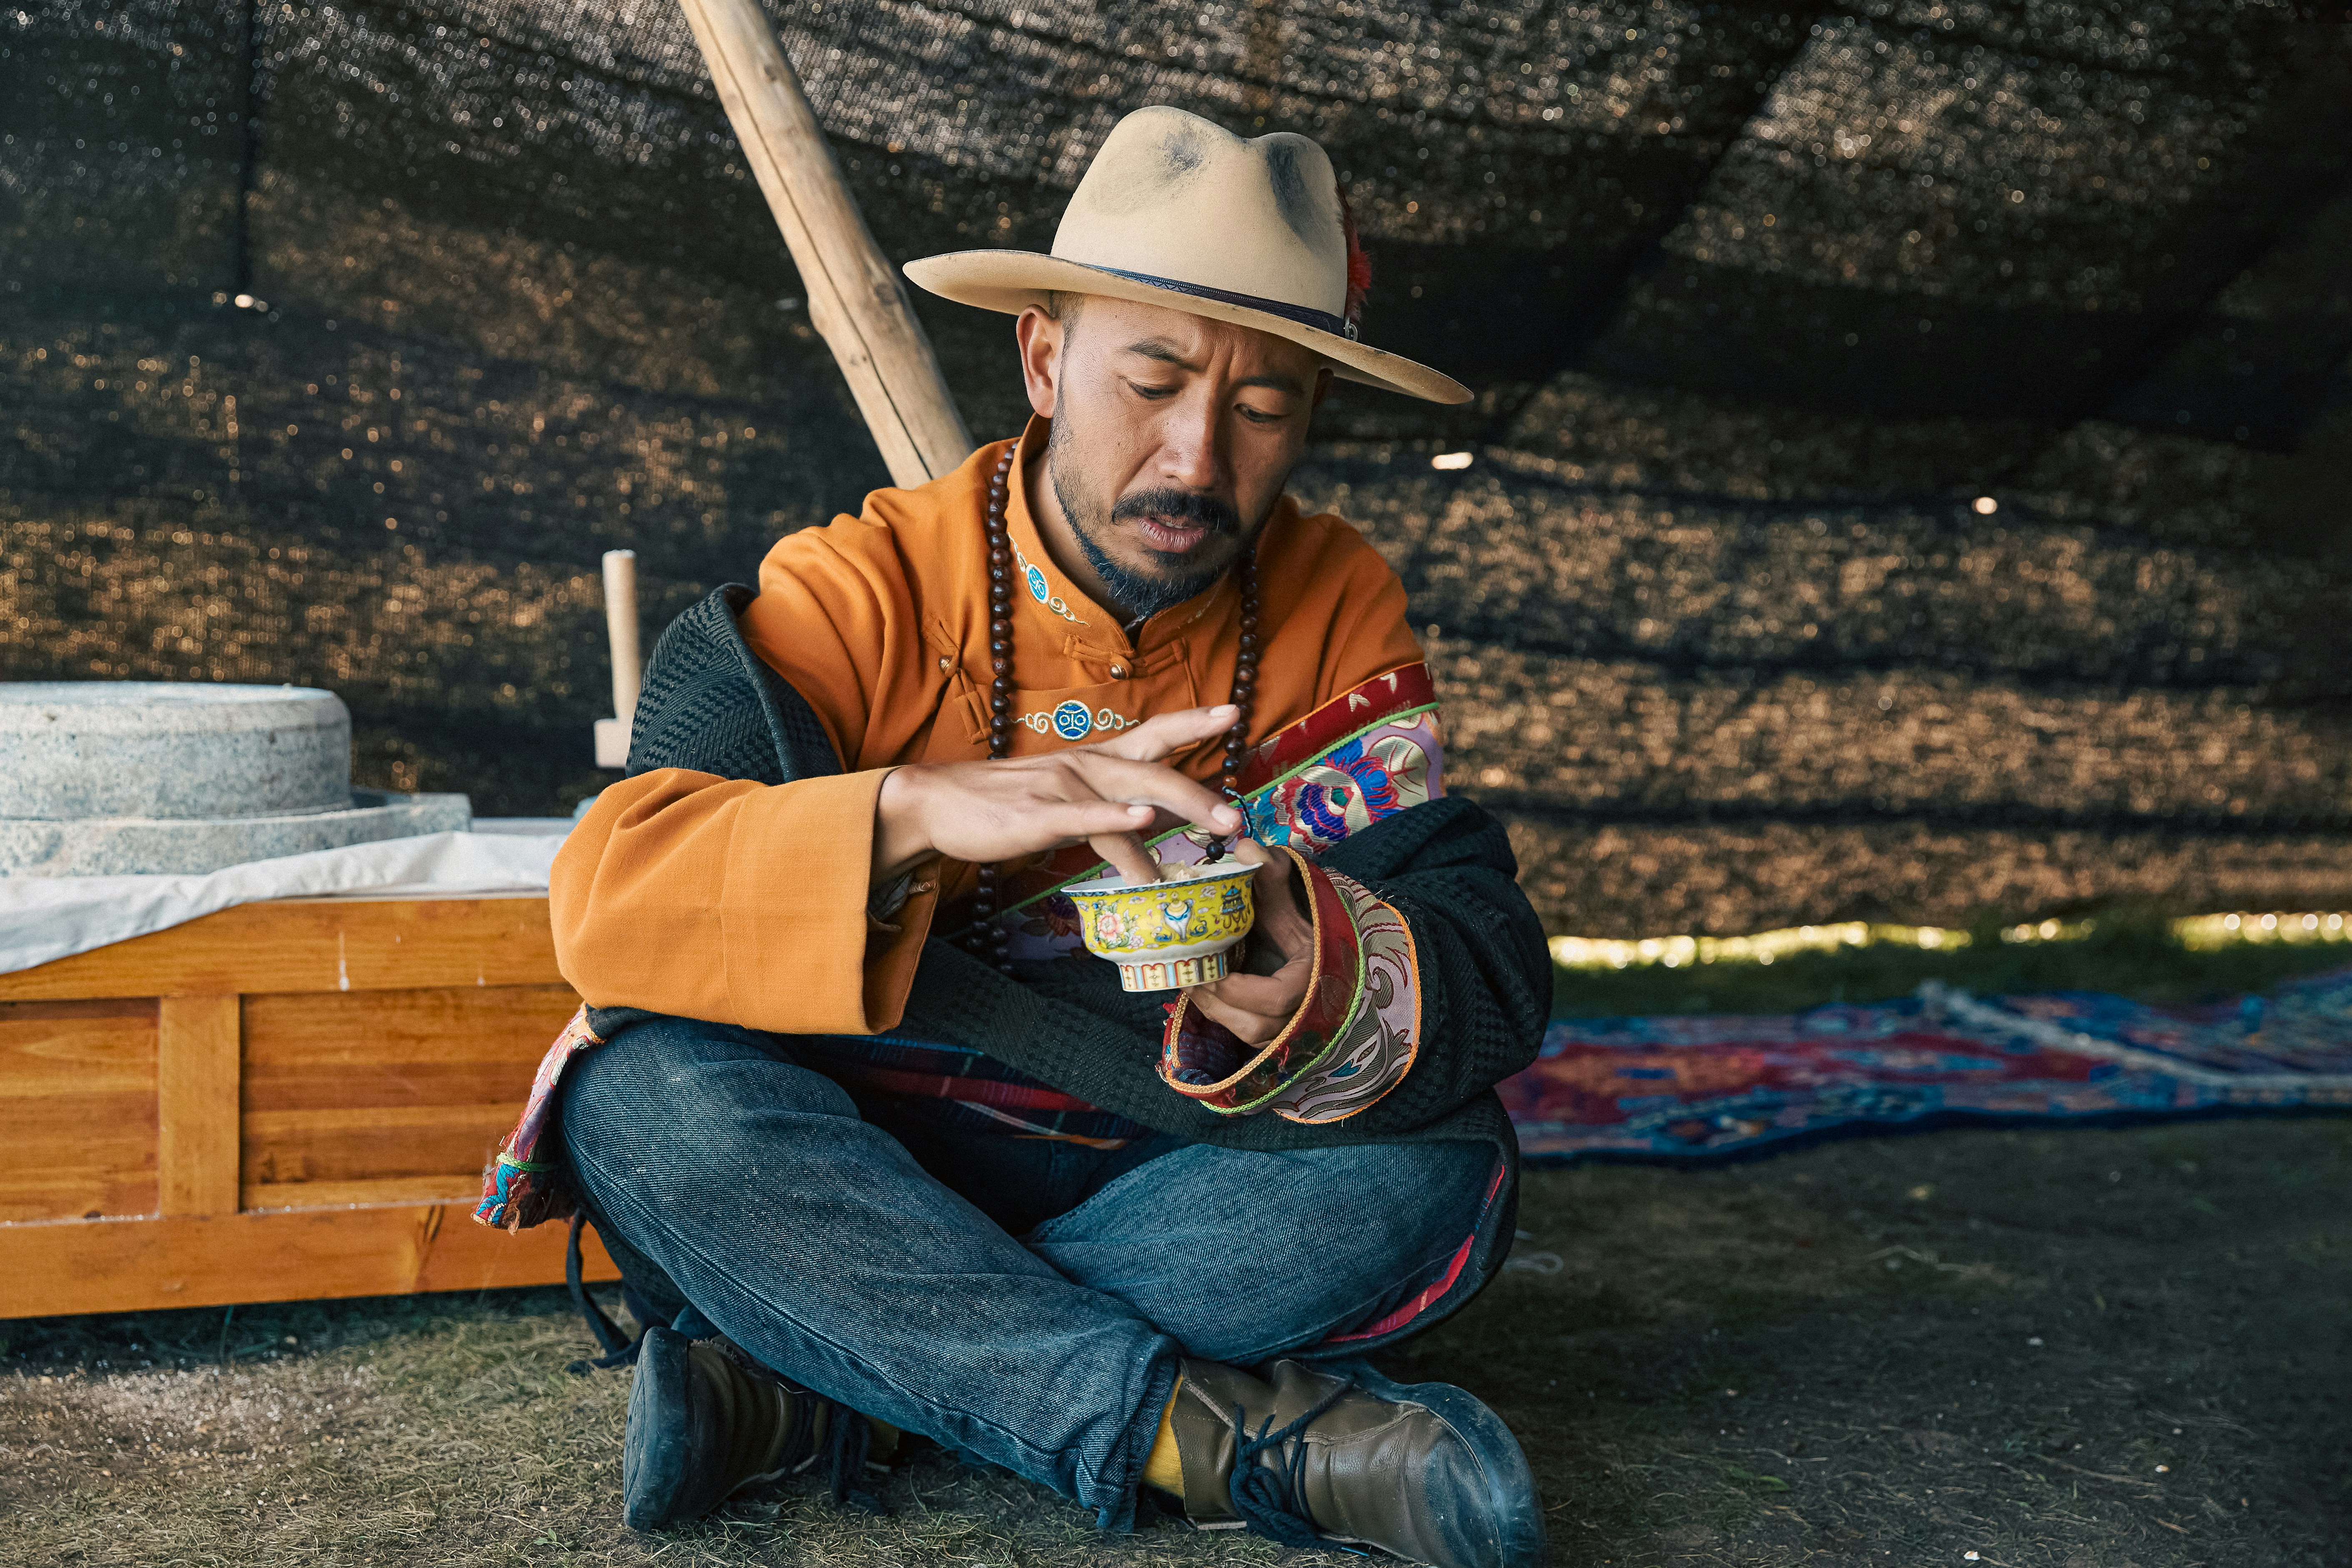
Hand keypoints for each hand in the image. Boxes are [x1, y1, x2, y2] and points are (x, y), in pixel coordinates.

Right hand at [871, 705, 1244, 885]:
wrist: (939, 802)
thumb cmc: (1006, 803)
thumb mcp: (1066, 799)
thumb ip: (1109, 806)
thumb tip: (1152, 823)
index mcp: (1094, 759)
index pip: (1152, 734)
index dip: (1192, 722)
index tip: (1232, 713)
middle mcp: (1085, 765)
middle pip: (1155, 771)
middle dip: (1203, 794)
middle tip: (1240, 817)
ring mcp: (1062, 788)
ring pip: (1131, 796)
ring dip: (1180, 812)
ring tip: (1220, 828)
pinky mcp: (1038, 815)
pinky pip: (1084, 816)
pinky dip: (1116, 817)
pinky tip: (1143, 820)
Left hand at [1182, 839, 1315, 1045]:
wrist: (1316, 954)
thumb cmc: (1302, 927)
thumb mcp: (1290, 902)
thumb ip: (1271, 877)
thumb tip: (1246, 847)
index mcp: (1315, 979)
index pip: (1278, 998)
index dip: (1238, 990)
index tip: (1210, 971)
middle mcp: (1308, 1012)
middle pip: (1257, 1024)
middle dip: (1217, 1002)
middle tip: (1188, 976)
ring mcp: (1293, 1030)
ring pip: (1249, 1034)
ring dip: (1216, 1010)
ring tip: (1191, 983)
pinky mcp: (1278, 1037)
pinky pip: (1246, 1036)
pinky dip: (1222, 1017)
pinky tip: (1205, 994)